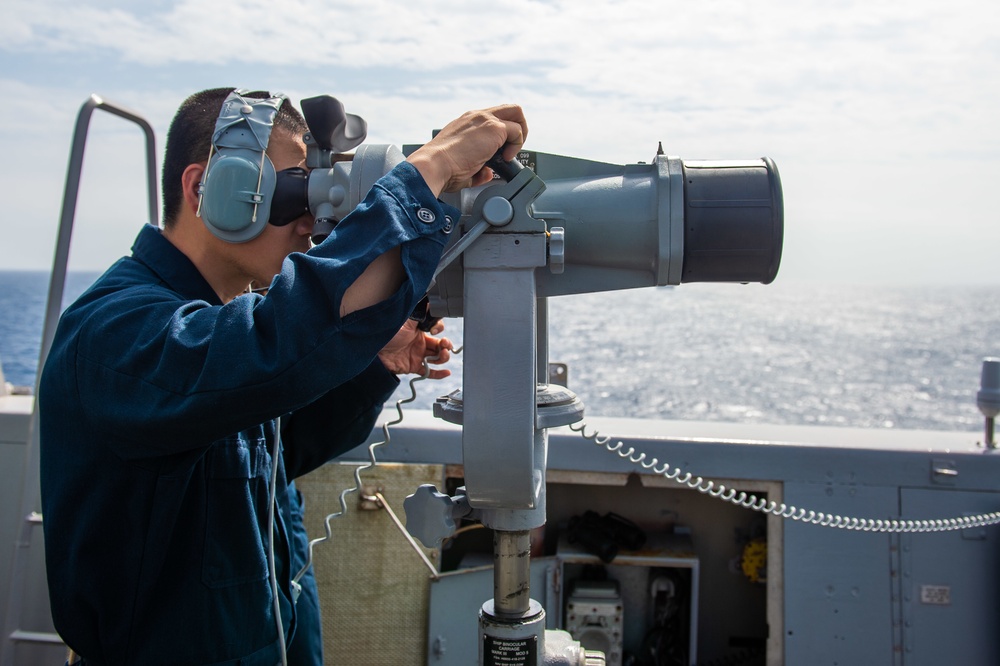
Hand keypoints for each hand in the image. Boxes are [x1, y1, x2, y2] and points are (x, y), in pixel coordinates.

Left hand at [378, 319, 453, 377]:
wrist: (374, 347)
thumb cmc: (387, 331)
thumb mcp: (406, 320)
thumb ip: (420, 313)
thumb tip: (430, 303)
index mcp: (419, 330)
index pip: (436, 330)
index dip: (439, 330)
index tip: (435, 331)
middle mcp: (419, 343)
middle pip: (439, 345)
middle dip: (446, 345)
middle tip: (444, 345)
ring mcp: (417, 355)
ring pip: (437, 358)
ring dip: (444, 357)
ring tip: (443, 355)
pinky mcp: (413, 367)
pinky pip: (428, 372)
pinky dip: (438, 373)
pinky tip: (446, 372)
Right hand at [406, 104, 527, 195]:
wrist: (434, 166)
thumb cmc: (441, 168)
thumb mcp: (461, 166)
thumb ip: (478, 169)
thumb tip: (487, 174)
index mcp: (467, 123)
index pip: (492, 118)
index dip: (502, 134)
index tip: (500, 150)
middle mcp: (477, 117)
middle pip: (509, 109)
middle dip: (518, 127)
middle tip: (511, 148)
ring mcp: (486, 120)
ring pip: (516, 114)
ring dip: (519, 136)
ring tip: (509, 154)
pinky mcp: (494, 129)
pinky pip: (517, 132)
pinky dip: (516, 146)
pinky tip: (505, 158)